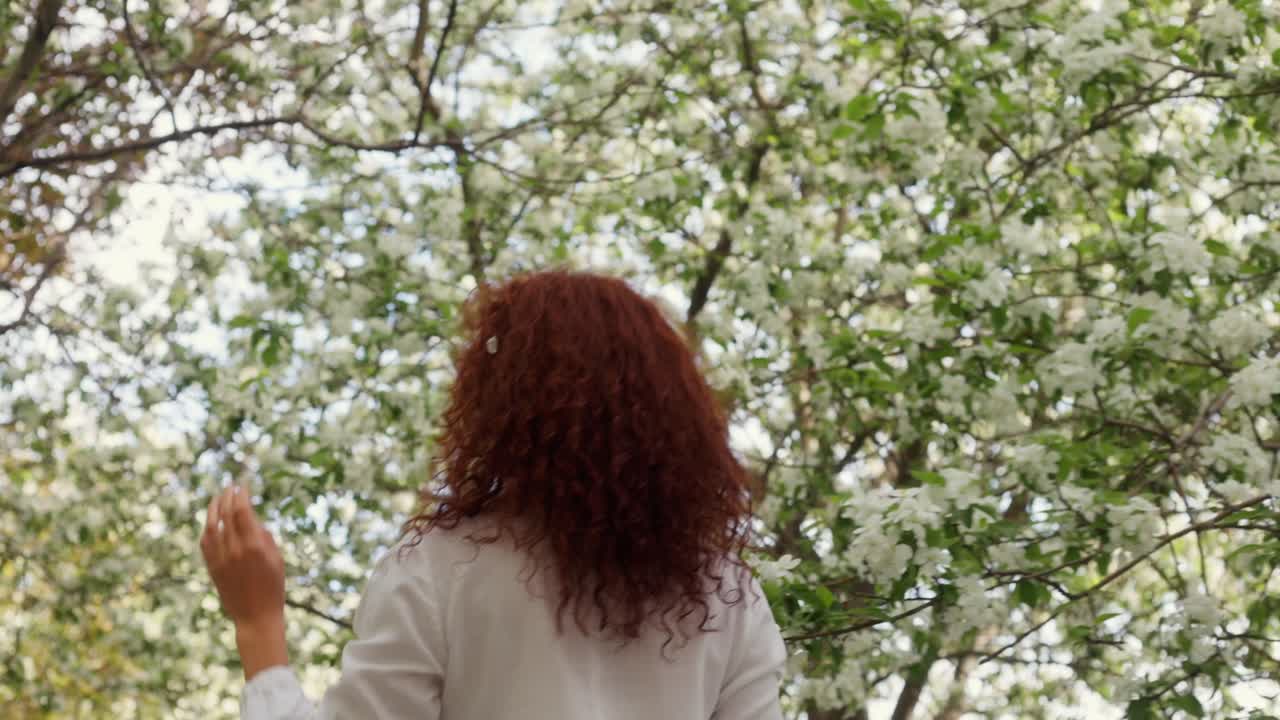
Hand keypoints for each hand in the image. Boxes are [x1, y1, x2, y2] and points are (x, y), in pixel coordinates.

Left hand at [201, 486, 288, 678]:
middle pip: (225, 515)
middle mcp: (234, 550)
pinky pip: (205, 543)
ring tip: (217, 498)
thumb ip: (264, 537)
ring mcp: (220, 560)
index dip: (241, 495)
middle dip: (227, 497)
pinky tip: (211, 521)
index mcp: (254, 546)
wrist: (256, 617)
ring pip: (211, 527)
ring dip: (213, 509)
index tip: (243, 485)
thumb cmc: (273, 587)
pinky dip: (207, 528)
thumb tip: (252, 519)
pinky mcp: (212, 568)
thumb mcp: (277, 559)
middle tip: (230, 486)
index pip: (242, 511)